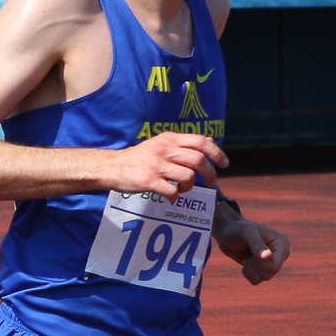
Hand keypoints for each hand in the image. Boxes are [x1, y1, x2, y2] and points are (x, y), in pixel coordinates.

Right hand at [103, 130, 225, 197]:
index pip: (201, 142)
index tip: (224, 164)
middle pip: (198, 160)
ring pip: (188, 176)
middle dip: (210, 174)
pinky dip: (176, 197)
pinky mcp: (148, 181)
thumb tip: (209, 144)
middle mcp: (164, 149)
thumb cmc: (138, 158)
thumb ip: (181, 144)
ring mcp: (156, 165)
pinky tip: (171, 196)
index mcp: (169, 139)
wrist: (111, 167)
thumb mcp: (160, 143)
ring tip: (184, 189)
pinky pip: (172, 191)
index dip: (217, 153)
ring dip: (191, 186)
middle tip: (210, 183)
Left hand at [216, 216, 288, 283]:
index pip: (274, 266)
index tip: (251, 254)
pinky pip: (257, 281)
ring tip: (247, 258)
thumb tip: (267, 256)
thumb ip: (256, 244)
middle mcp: (282, 254)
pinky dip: (247, 274)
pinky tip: (246, 262)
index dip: (259, 264)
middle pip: (270, 273)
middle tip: (247, 256)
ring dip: (250, 270)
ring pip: (264, 278)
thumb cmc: (238, 229)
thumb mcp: (246, 232)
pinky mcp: (264, 269)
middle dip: (253, 266)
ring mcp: (274, 262)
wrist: (228, 234)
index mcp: (282, 244)